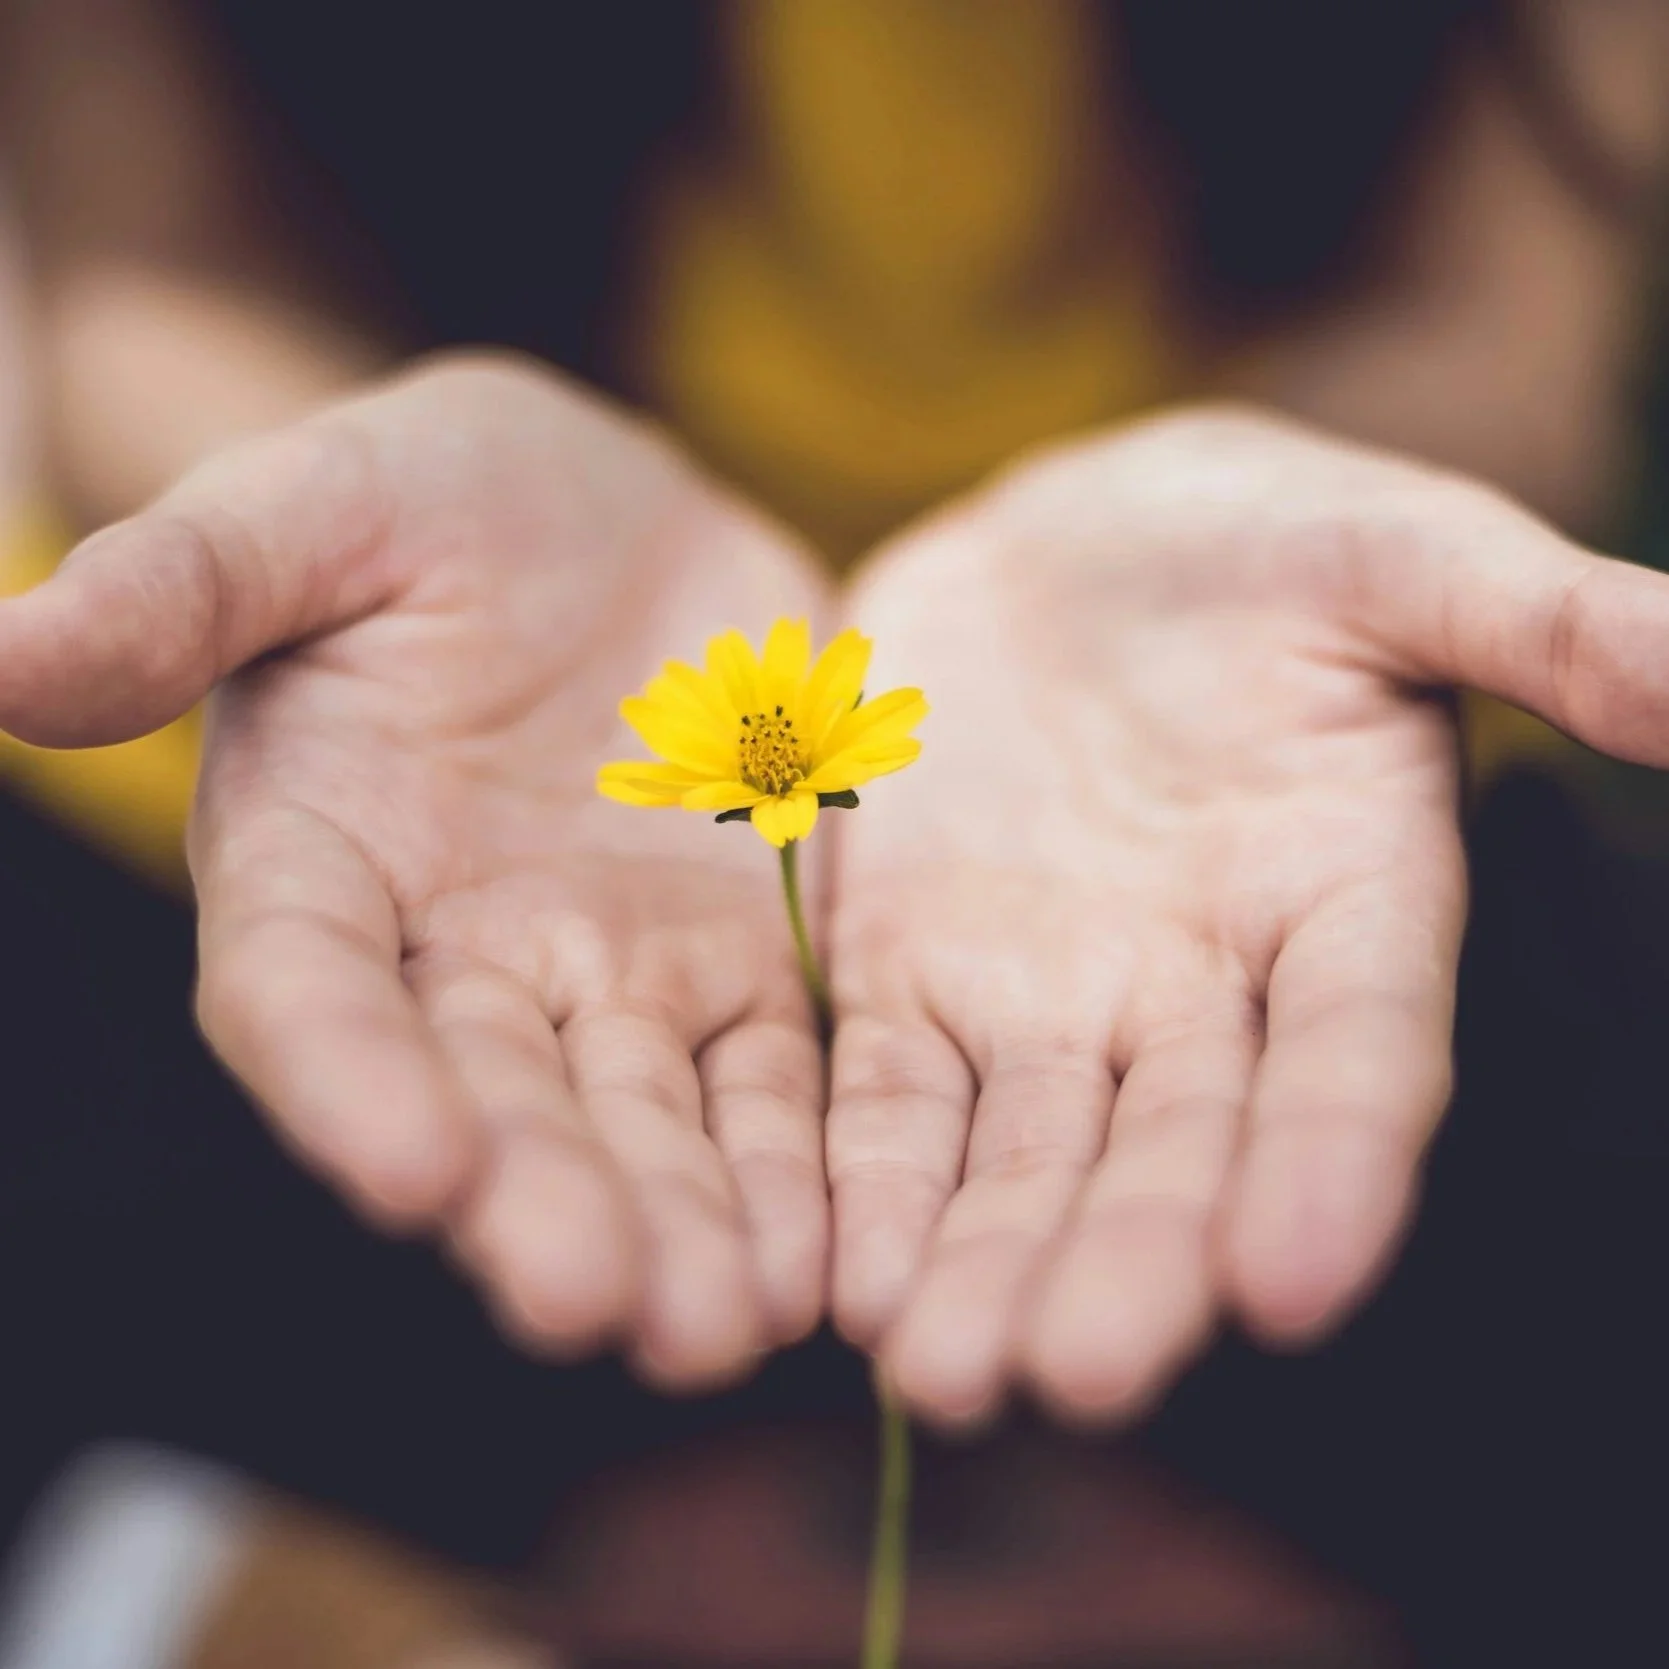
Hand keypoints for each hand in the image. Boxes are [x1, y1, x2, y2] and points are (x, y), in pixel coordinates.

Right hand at [0, 355, 831, 1386]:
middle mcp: (458, 954)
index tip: (411, 1170)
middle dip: (540, 1203)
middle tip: (597, 1306)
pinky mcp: (738, 965)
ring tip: (725, 1326)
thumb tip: (7, 655)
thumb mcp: (324, 503)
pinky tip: (828, 1255)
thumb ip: (190, 583)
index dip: (348, 1082)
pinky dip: (794, 1166)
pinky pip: (769, 1080)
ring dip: (680, 1226)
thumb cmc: (440, 496)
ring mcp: (610, 973)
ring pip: (640, 1121)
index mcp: (323, 858)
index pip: (310, 993)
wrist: (617, 516)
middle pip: (490, 1100)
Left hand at [826, 407, 1668, 1424]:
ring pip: (1023, 1156)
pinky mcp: (914, 973)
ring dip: (984, 1263)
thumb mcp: (1398, 552)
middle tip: (1075, 1377)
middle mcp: (1202, 989)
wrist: (1064, 544)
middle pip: (1175, 1150)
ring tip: (942, 1375)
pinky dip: (869, 1181)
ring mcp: (1049, 995)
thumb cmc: (1258, 539)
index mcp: (1346, 902)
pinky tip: (846, 1283)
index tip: (1289, 1283)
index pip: (1355, 1057)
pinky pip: (890, 1094)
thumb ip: (1545, 624)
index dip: (1333, 1166)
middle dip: (1128, 1262)